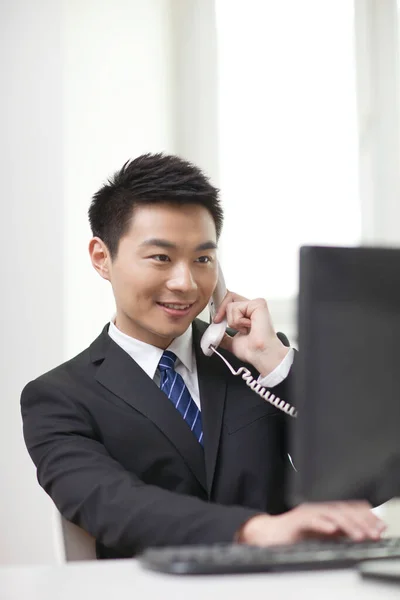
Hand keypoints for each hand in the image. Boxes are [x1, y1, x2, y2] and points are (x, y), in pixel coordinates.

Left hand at [213, 291, 288, 375]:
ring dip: (233, 322)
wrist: (258, 354)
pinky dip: (238, 320)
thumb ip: (223, 335)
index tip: (216, 319)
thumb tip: (213, 334)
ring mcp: (255, 304)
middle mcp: (251, 307)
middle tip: (218, 321)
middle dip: (220, 310)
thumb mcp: (231, 341)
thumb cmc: (252, 350)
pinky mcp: (258, 304)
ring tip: (244, 329)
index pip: (230, 301)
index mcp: (247, 314)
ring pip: (230, 305)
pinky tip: (249, 327)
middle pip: (229, 297)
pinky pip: (236, 307)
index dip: (220, 308)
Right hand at [238, 501, 386, 545]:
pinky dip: (322, 524)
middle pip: (343, 509)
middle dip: (361, 521)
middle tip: (374, 533)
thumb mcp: (324, 534)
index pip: (349, 507)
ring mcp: (307, 511)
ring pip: (330, 513)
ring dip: (347, 524)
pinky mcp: (296, 520)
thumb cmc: (296, 534)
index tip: (380, 526)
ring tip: (359, 535)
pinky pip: (310, 520)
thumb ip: (341, 532)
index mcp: (325, 508)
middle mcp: (317, 506)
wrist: (269, 534)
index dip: (366, 516)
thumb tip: (363, 534)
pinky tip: (332, 530)